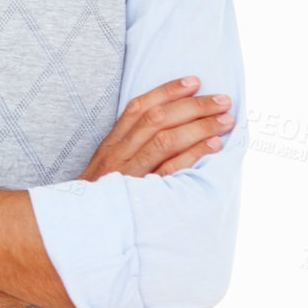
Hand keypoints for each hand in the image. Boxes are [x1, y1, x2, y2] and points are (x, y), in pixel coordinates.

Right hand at [83, 77, 232, 180]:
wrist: (82, 226)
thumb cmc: (102, 194)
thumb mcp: (108, 165)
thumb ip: (130, 146)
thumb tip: (168, 125)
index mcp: (112, 143)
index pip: (138, 107)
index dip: (167, 91)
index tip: (194, 81)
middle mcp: (119, 154)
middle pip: (157, 120)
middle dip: (193, 106)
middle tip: (222, 100)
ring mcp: (130, 173)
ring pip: (165, 140)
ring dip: (199, 127)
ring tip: (226, 120)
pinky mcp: (143, 193)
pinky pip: (171, 169)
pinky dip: (193, 155)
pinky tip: (213, 146)